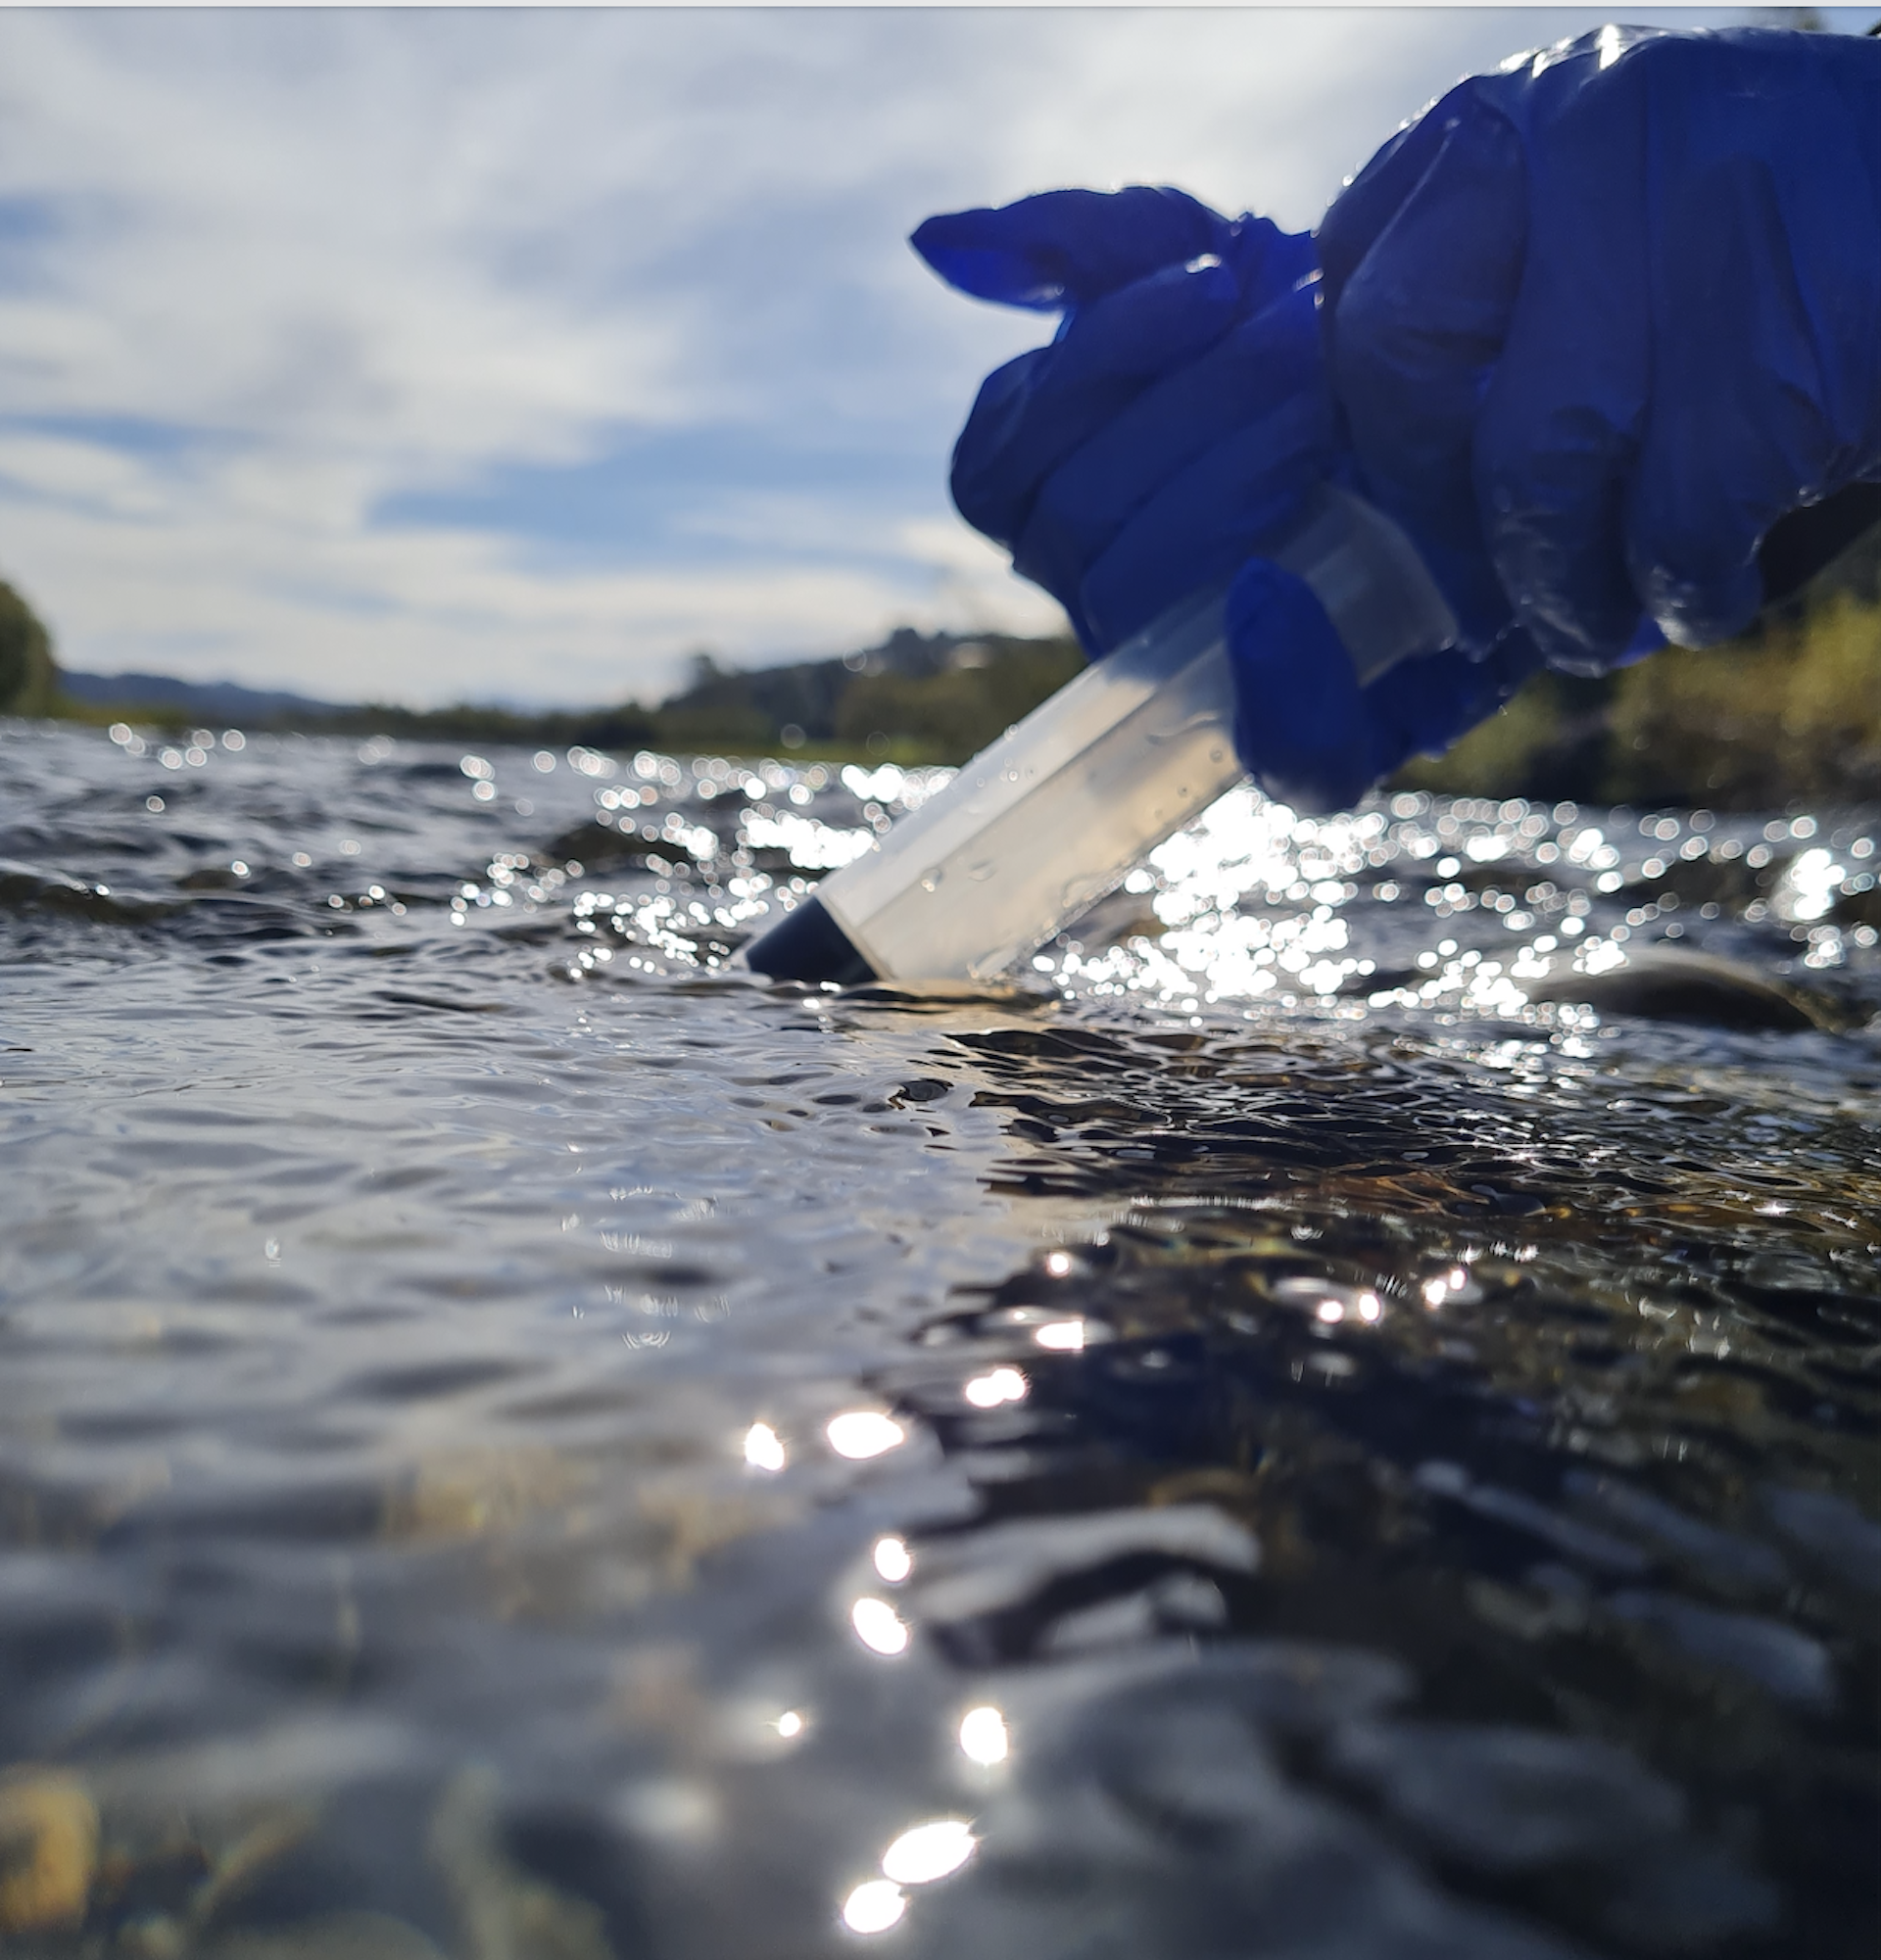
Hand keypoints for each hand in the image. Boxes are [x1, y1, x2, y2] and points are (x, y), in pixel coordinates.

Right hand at [911, 190, 1539, 810]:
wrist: (1479, 399)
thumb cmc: (1319, 337)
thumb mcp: (1209, 259)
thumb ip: (1086, 246)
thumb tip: (934, 245)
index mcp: (1060, 502)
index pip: (994, 471)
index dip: (1084, 374)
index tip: (1210, 282)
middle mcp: (1104, 599)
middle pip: (1072, 523)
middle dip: (1191, 410)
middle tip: (1304, 332)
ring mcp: (1193, 675)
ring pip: (1136, 602)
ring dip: (1229, 481)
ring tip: (1332, 386)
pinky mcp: (1324, 743)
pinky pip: (1286, 759)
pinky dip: (1278, 682)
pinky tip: (1280, 582)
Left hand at [1319, 23, 1880, 669]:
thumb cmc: (1778, 270)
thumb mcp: (1622, 234)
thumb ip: (1496, 318)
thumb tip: (1378, 522)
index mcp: (1524, 112)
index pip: (1356, 264)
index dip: (1376, 409)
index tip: (1429, 479)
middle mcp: (1588, 128)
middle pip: (1401, 359)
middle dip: (1440, 500)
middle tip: (1504, 563)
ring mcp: (1693, 213)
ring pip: (1535, 468)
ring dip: (1565, 587)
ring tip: (1605, 615)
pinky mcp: (1786, 337)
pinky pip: (1673, 525)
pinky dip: (1686, 594)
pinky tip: (1711, 588)